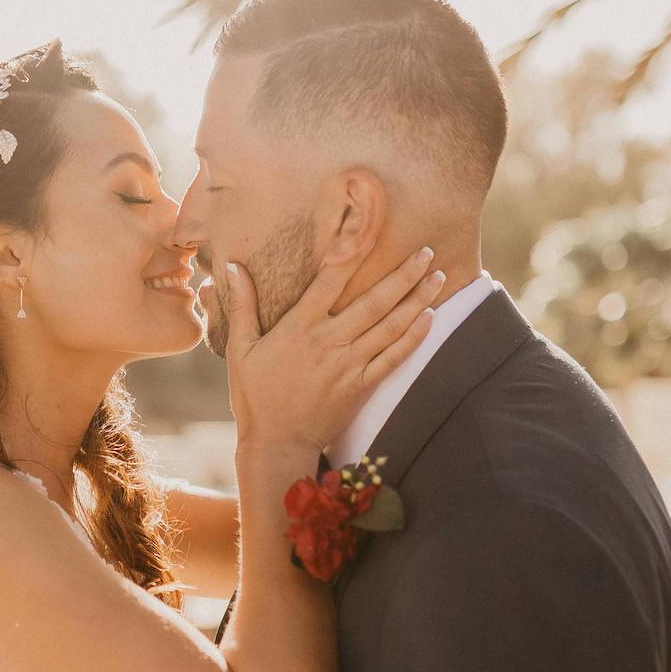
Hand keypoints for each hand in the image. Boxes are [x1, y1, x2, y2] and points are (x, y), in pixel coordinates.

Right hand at [224, 247, 443, 451]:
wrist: (276, 444)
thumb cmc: (254, 396)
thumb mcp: (239, 349)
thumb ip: (242, 305)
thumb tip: (231, 266)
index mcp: (299, 327)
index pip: (330, 279)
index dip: (352, 250)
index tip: (370, 227)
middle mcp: (328, 341)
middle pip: (374, 300)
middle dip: (404, 274)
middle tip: (428, 251)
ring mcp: (348, 365)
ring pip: (390, 326)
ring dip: (418, 300)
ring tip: (439, 278)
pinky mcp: (361, 386)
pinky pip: (394, 358)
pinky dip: (414, 337)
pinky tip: (430, 318)